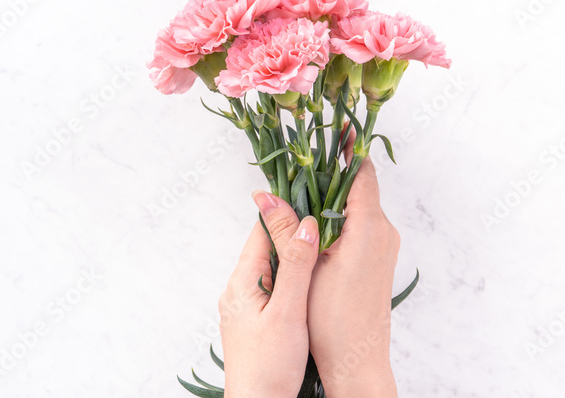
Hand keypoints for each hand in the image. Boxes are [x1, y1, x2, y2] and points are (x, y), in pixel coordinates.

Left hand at [218, 191, 318, 397]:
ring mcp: (246, 307)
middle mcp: (239, 289)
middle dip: (294, 233)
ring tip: (323, 248)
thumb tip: (306, 223)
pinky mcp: (255, 323)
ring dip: (294, 257)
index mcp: (242, 281)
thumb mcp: (287, 312)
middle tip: (326, 221)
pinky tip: (311, 284)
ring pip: (273, 268)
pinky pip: (274, 288)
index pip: (262, 230)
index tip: (313, 197)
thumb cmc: (269, 367)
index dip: (287, 213)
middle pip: (268, 246)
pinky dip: (292, 279)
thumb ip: (296, 266)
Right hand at [307, 135, 399, 397]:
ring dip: (333, 196)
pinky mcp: (379, 260)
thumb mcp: (306, 268)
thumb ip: (289, 227)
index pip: (362, 172)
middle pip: (359, 186)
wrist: (359, 365)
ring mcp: (384, 247)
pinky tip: (315, 224)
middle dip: (332, 171)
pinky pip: (361, 225)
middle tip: (302, 159)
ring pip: (358, 206)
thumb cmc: (334, 320)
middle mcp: (383, 232)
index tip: (332, 127)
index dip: (347, 148)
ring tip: (301, 189)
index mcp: (369, 227)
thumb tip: (262, 195)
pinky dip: (340, 217)